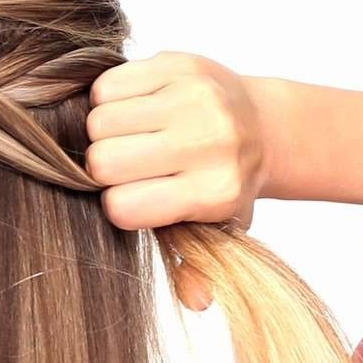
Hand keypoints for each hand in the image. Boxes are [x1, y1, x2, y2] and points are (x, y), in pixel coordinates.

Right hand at [85, 52, 270, 308]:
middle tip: (126, 167)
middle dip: (102, 168)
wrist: (263, 126)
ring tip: (130, 138)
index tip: (131, 200)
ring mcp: (194, 98)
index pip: (122, 206)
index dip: (116, 205)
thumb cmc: (225, 184)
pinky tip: (133, 111)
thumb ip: (198, 268)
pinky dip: (110, 100)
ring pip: (99, 120)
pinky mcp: (180, 63)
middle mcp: (207, 142)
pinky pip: (107, 84)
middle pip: (102, 160)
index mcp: (213, 192)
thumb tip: (198, 299)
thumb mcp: (218, 232)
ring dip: (103, 132)